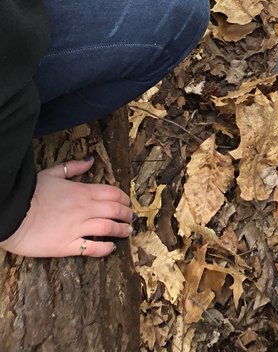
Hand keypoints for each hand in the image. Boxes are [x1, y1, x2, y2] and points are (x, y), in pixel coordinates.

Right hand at [0, 158, 133, 258]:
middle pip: (114, 210)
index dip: (124, 198)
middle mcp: (84, 209)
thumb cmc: (32, 193)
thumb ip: (74, 167)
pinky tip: (111, 248)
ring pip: (108, 228)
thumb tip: (91, 159)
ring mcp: (77, 228)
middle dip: (127, 214)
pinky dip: (104, 248)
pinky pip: (91, 248)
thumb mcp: (53, 173)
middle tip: (132, 218)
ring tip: (127, 232)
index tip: (128, 202)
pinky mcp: (67, 246)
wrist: (13, 214)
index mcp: (83, 191)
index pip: (112, 193)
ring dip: (122, 230)